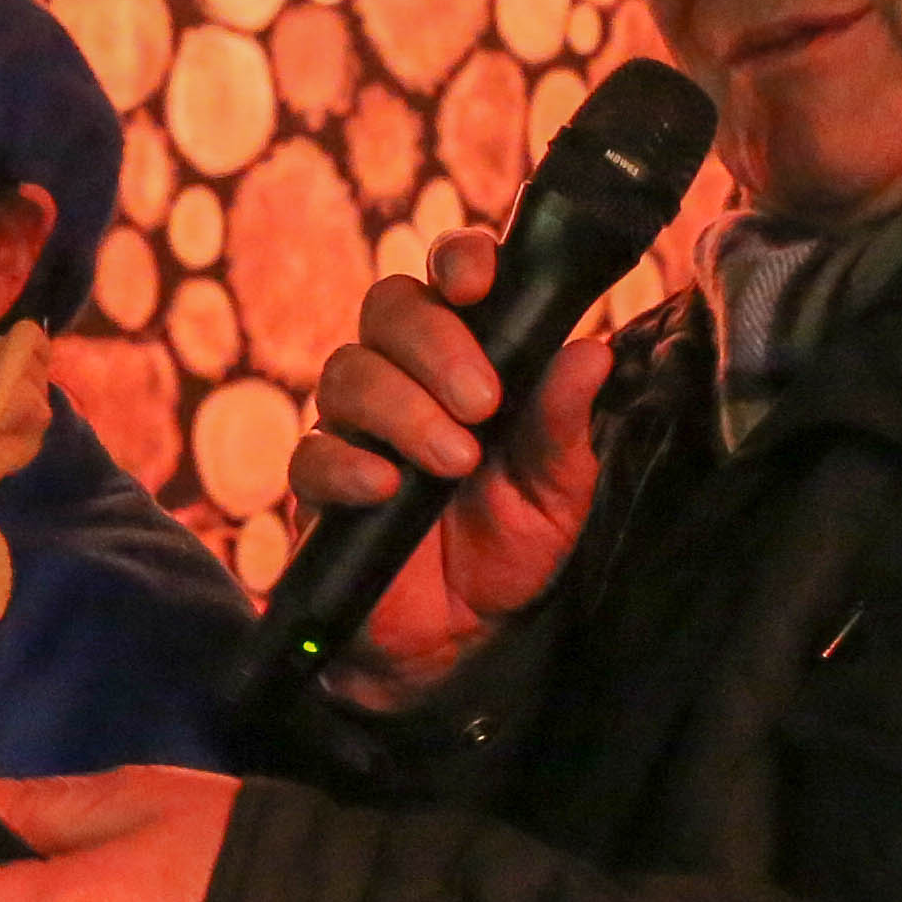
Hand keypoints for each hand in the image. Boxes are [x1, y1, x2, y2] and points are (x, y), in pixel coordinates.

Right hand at [291, 223, 617, 680]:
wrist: (458, 641)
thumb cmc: (507, 547)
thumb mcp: (557, 491)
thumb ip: (563, 425)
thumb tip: (590, 352)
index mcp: (463, 358)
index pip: (445, 277)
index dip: (457, 261)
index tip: (478, 283)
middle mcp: (401, 377)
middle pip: (388, 307)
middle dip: (436, 343)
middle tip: (483, 402)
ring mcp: (353, 429)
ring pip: (347, 372)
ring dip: (404, 408)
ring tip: (453, 460)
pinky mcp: (318, 491)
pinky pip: (311, 455)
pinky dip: (348, 463)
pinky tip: (388, 488)